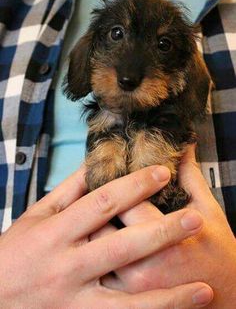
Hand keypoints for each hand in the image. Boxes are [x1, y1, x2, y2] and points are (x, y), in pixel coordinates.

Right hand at [0, 165, 211, 308]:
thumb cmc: (15, 252)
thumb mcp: (37, 216)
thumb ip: (69, 191)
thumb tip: (96, 164)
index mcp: (57, 232)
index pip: (103, 203)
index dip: (135, 186)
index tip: (162, 173)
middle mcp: (68, 266)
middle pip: (123, 247)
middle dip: (162, 232)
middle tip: (195, 219)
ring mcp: (75, 300)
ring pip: (127, 301)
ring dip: (168, 296)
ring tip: (203, 290)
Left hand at [103, 145, 235, 307]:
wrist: (229, 300)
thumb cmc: (219, 254)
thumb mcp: (208, 210)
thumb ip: (190, 176)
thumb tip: (183, 146)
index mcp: (161, 237)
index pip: (121, 202)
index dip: (114, 185)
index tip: (111, 173)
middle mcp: (140, 266)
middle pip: (99, 225)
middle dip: (97, 207)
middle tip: (95, 192)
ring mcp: (129, 288)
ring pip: (92, 250)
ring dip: (89, 230)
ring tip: (90, 216)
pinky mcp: (124, 302)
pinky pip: (97, 274)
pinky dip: (93, 254)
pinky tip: (97, 240)